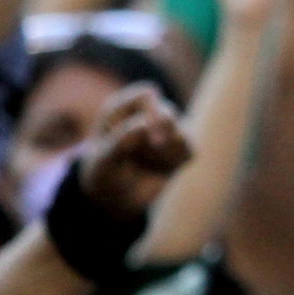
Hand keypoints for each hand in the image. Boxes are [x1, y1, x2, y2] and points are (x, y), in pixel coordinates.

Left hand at [79, 85, 191, 218]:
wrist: (115, 199)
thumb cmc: (104, 174)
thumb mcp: (104, 161)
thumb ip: (120, 142)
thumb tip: (143, 125)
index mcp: (122, 109)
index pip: (147, 95)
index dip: (153, 110)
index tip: (150, 132)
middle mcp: (146, 115)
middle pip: (168, 112)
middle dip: (164, 129)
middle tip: (156, 145)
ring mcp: (165, 132)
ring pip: (182, 132)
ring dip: (167, 150)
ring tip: (149, 162)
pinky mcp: (179, 150)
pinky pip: (190, 149)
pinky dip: (178, 160)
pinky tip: (163, 169)